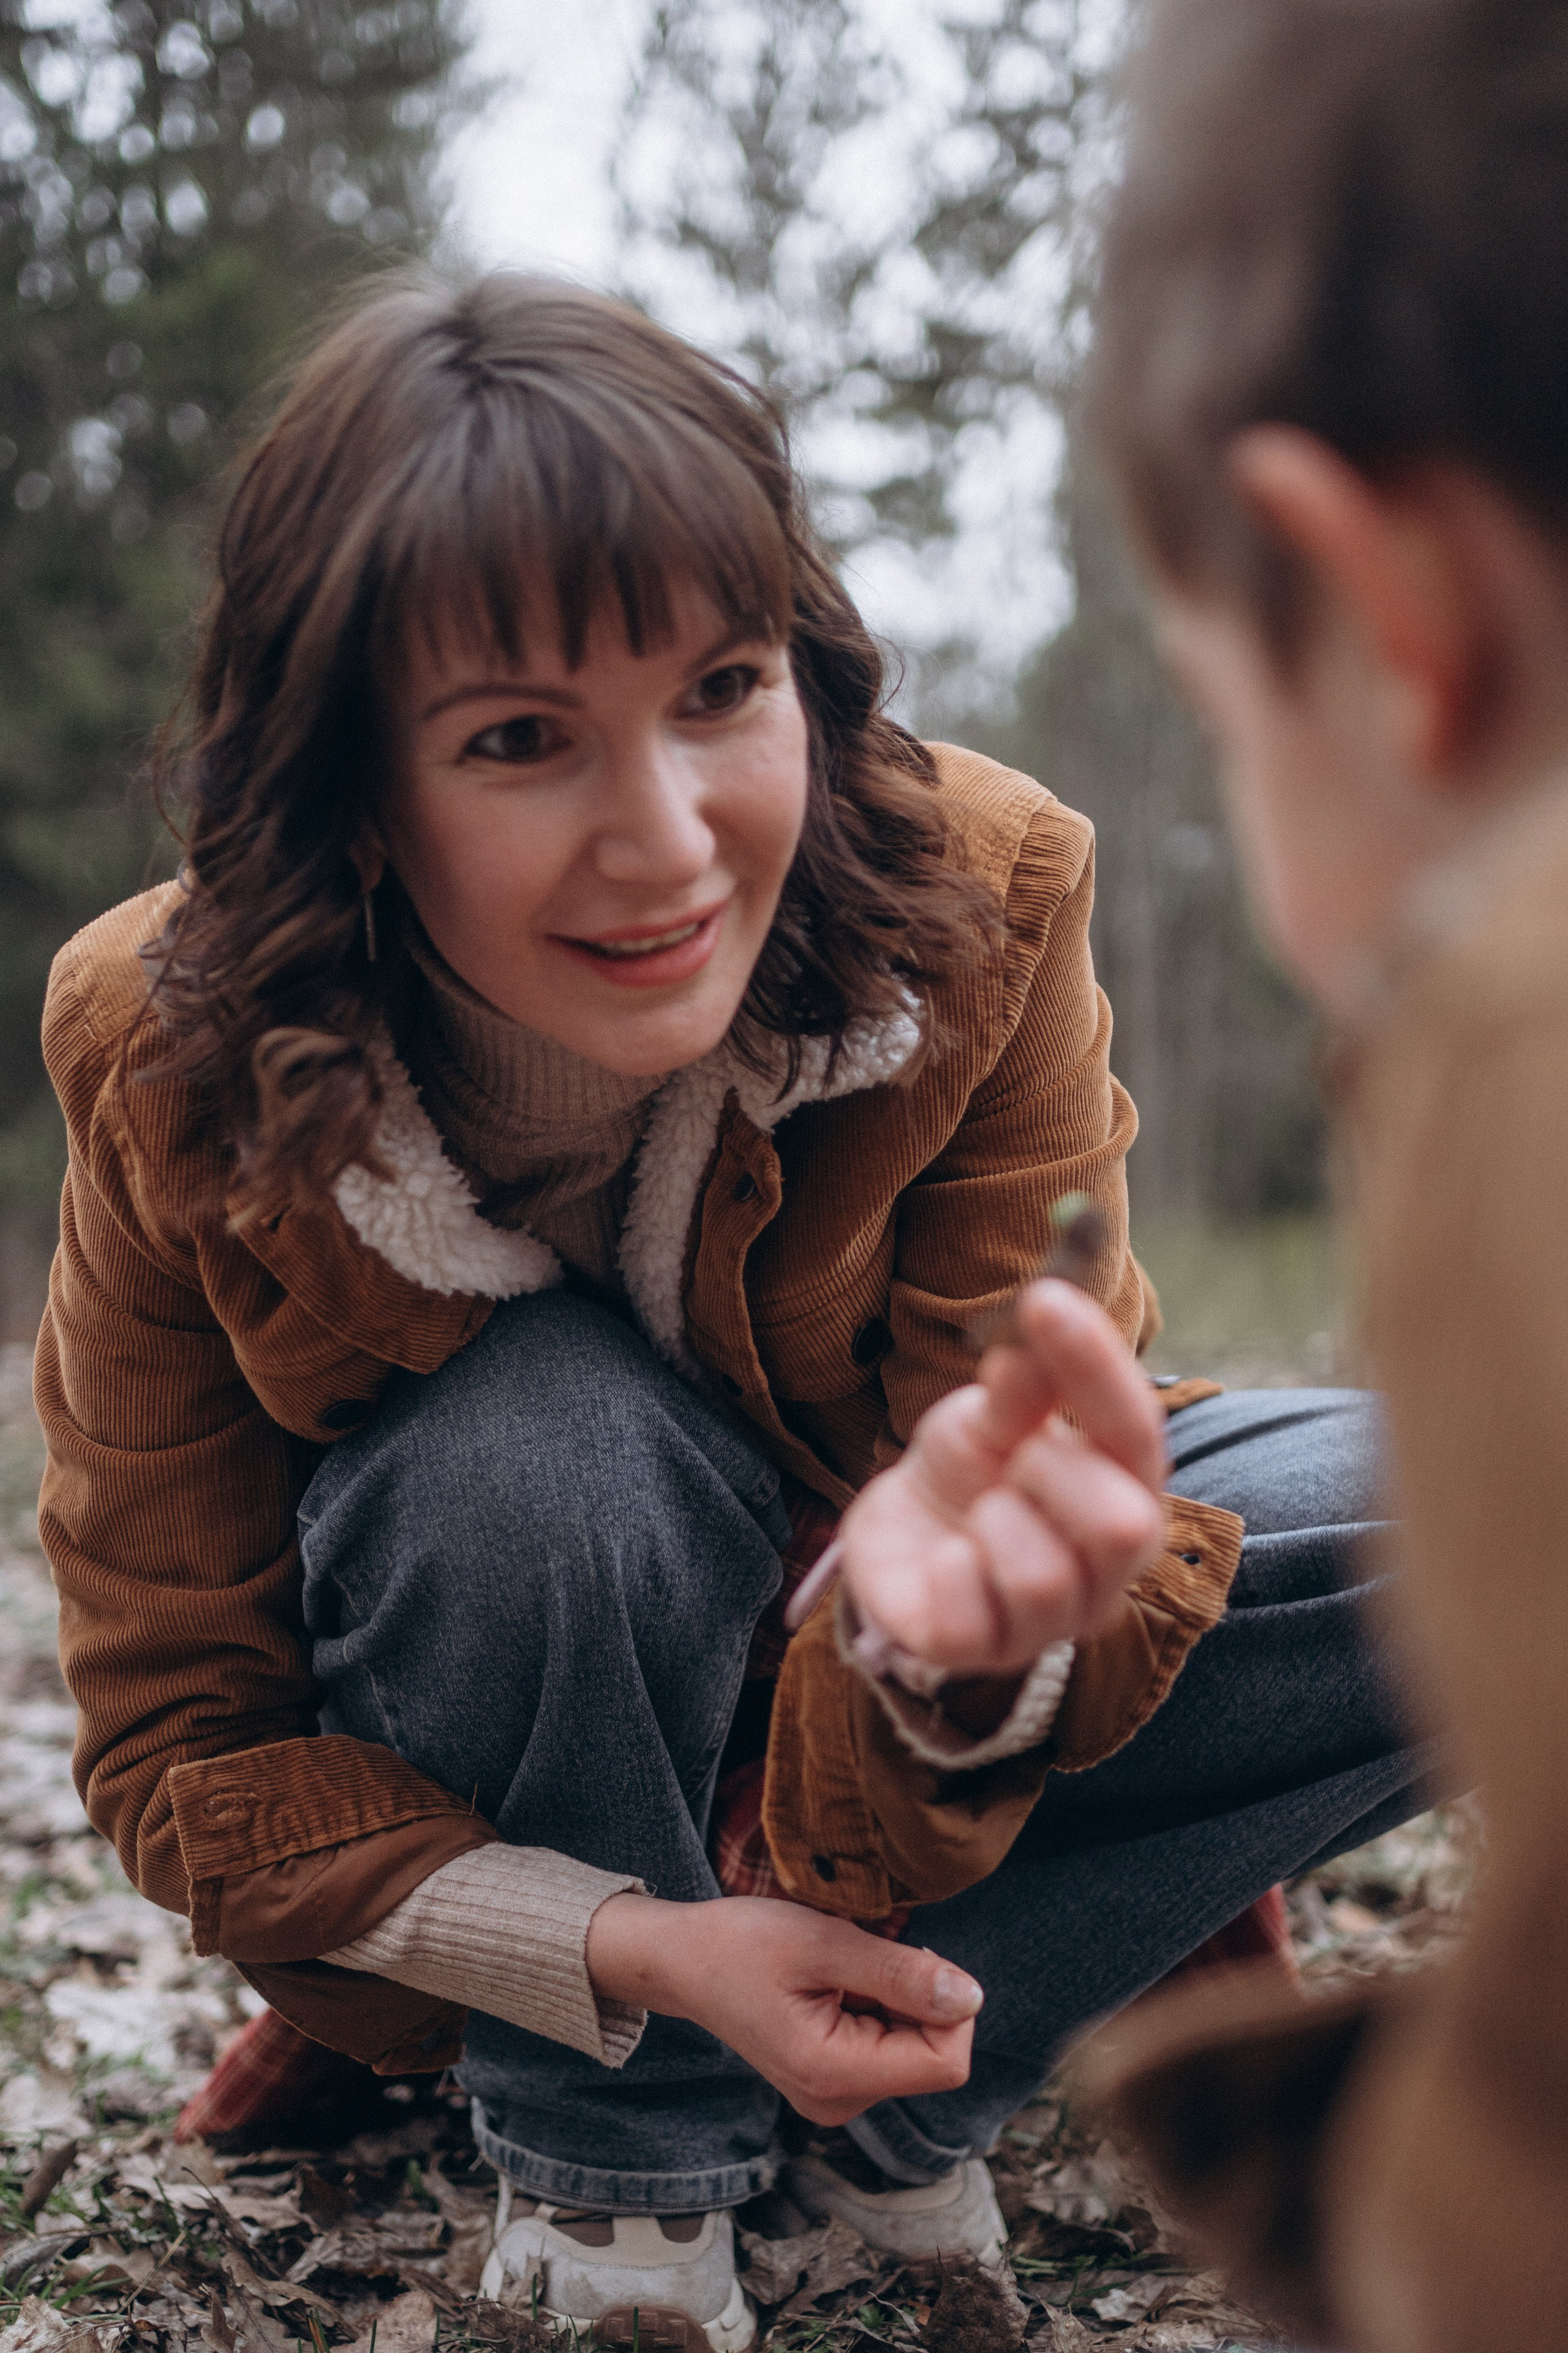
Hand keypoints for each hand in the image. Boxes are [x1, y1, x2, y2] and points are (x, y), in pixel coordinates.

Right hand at [585, 1891, 979, 2123]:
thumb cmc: (741, 1944)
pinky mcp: (833, 2082)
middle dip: (916, 1998)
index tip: (904, 1959)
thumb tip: (973, 1998)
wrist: (683, 1962)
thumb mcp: (823, 1943)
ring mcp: (835, 2097)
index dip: (948, 2006)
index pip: (946, 2063)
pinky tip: (834, 1985)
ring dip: (894, 1999)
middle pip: (933, 2056)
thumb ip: (901, 1974)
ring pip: (913, 2049)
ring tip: (838, 1972)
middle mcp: (838, 2103)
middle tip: (858, 1960)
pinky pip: (889, 2047)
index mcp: (833, 2076)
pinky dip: (877, 2007)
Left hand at [839, 1277, 1167, 1676]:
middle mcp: (1108, 1569)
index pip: (1138, 1431)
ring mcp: (1050, 1621)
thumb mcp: (994, 1415)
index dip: (1097, 1366)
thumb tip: (1045, 1311)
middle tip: (1009, 1458)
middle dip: (1048, 1469)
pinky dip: (945, 1565)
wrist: (901, 1533)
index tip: (1046, 1299)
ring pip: (1046, 1577)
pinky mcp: (980, 1651)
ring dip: (993, 1520)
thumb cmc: (970, 1470)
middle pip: (1122, 1523)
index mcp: (1126, 1491)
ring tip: (977, 1511)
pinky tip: (944, 1556)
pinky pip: (972, 1609)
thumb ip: (1026, 1381)